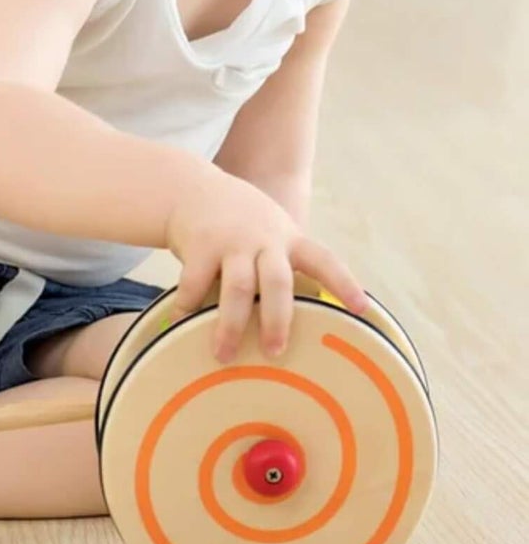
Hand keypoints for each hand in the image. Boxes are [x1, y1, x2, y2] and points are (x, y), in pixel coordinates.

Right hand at [165, 170, 371, 362]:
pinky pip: (195, 282)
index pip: (324, 261)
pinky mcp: (199, 244)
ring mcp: (231, 241)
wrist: (192, 189)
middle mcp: (264, 239)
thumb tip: (306, 317)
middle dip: (277, 319)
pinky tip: (182, 321)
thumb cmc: (241, 222)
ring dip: (230, 324)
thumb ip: (286, 263)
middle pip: (277, 282)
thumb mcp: (273, 231)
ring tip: (223, 355)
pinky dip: (188, 305)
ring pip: (237, 287)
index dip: (344, 284)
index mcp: (289, 239)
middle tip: (275, 352)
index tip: (361, 309)